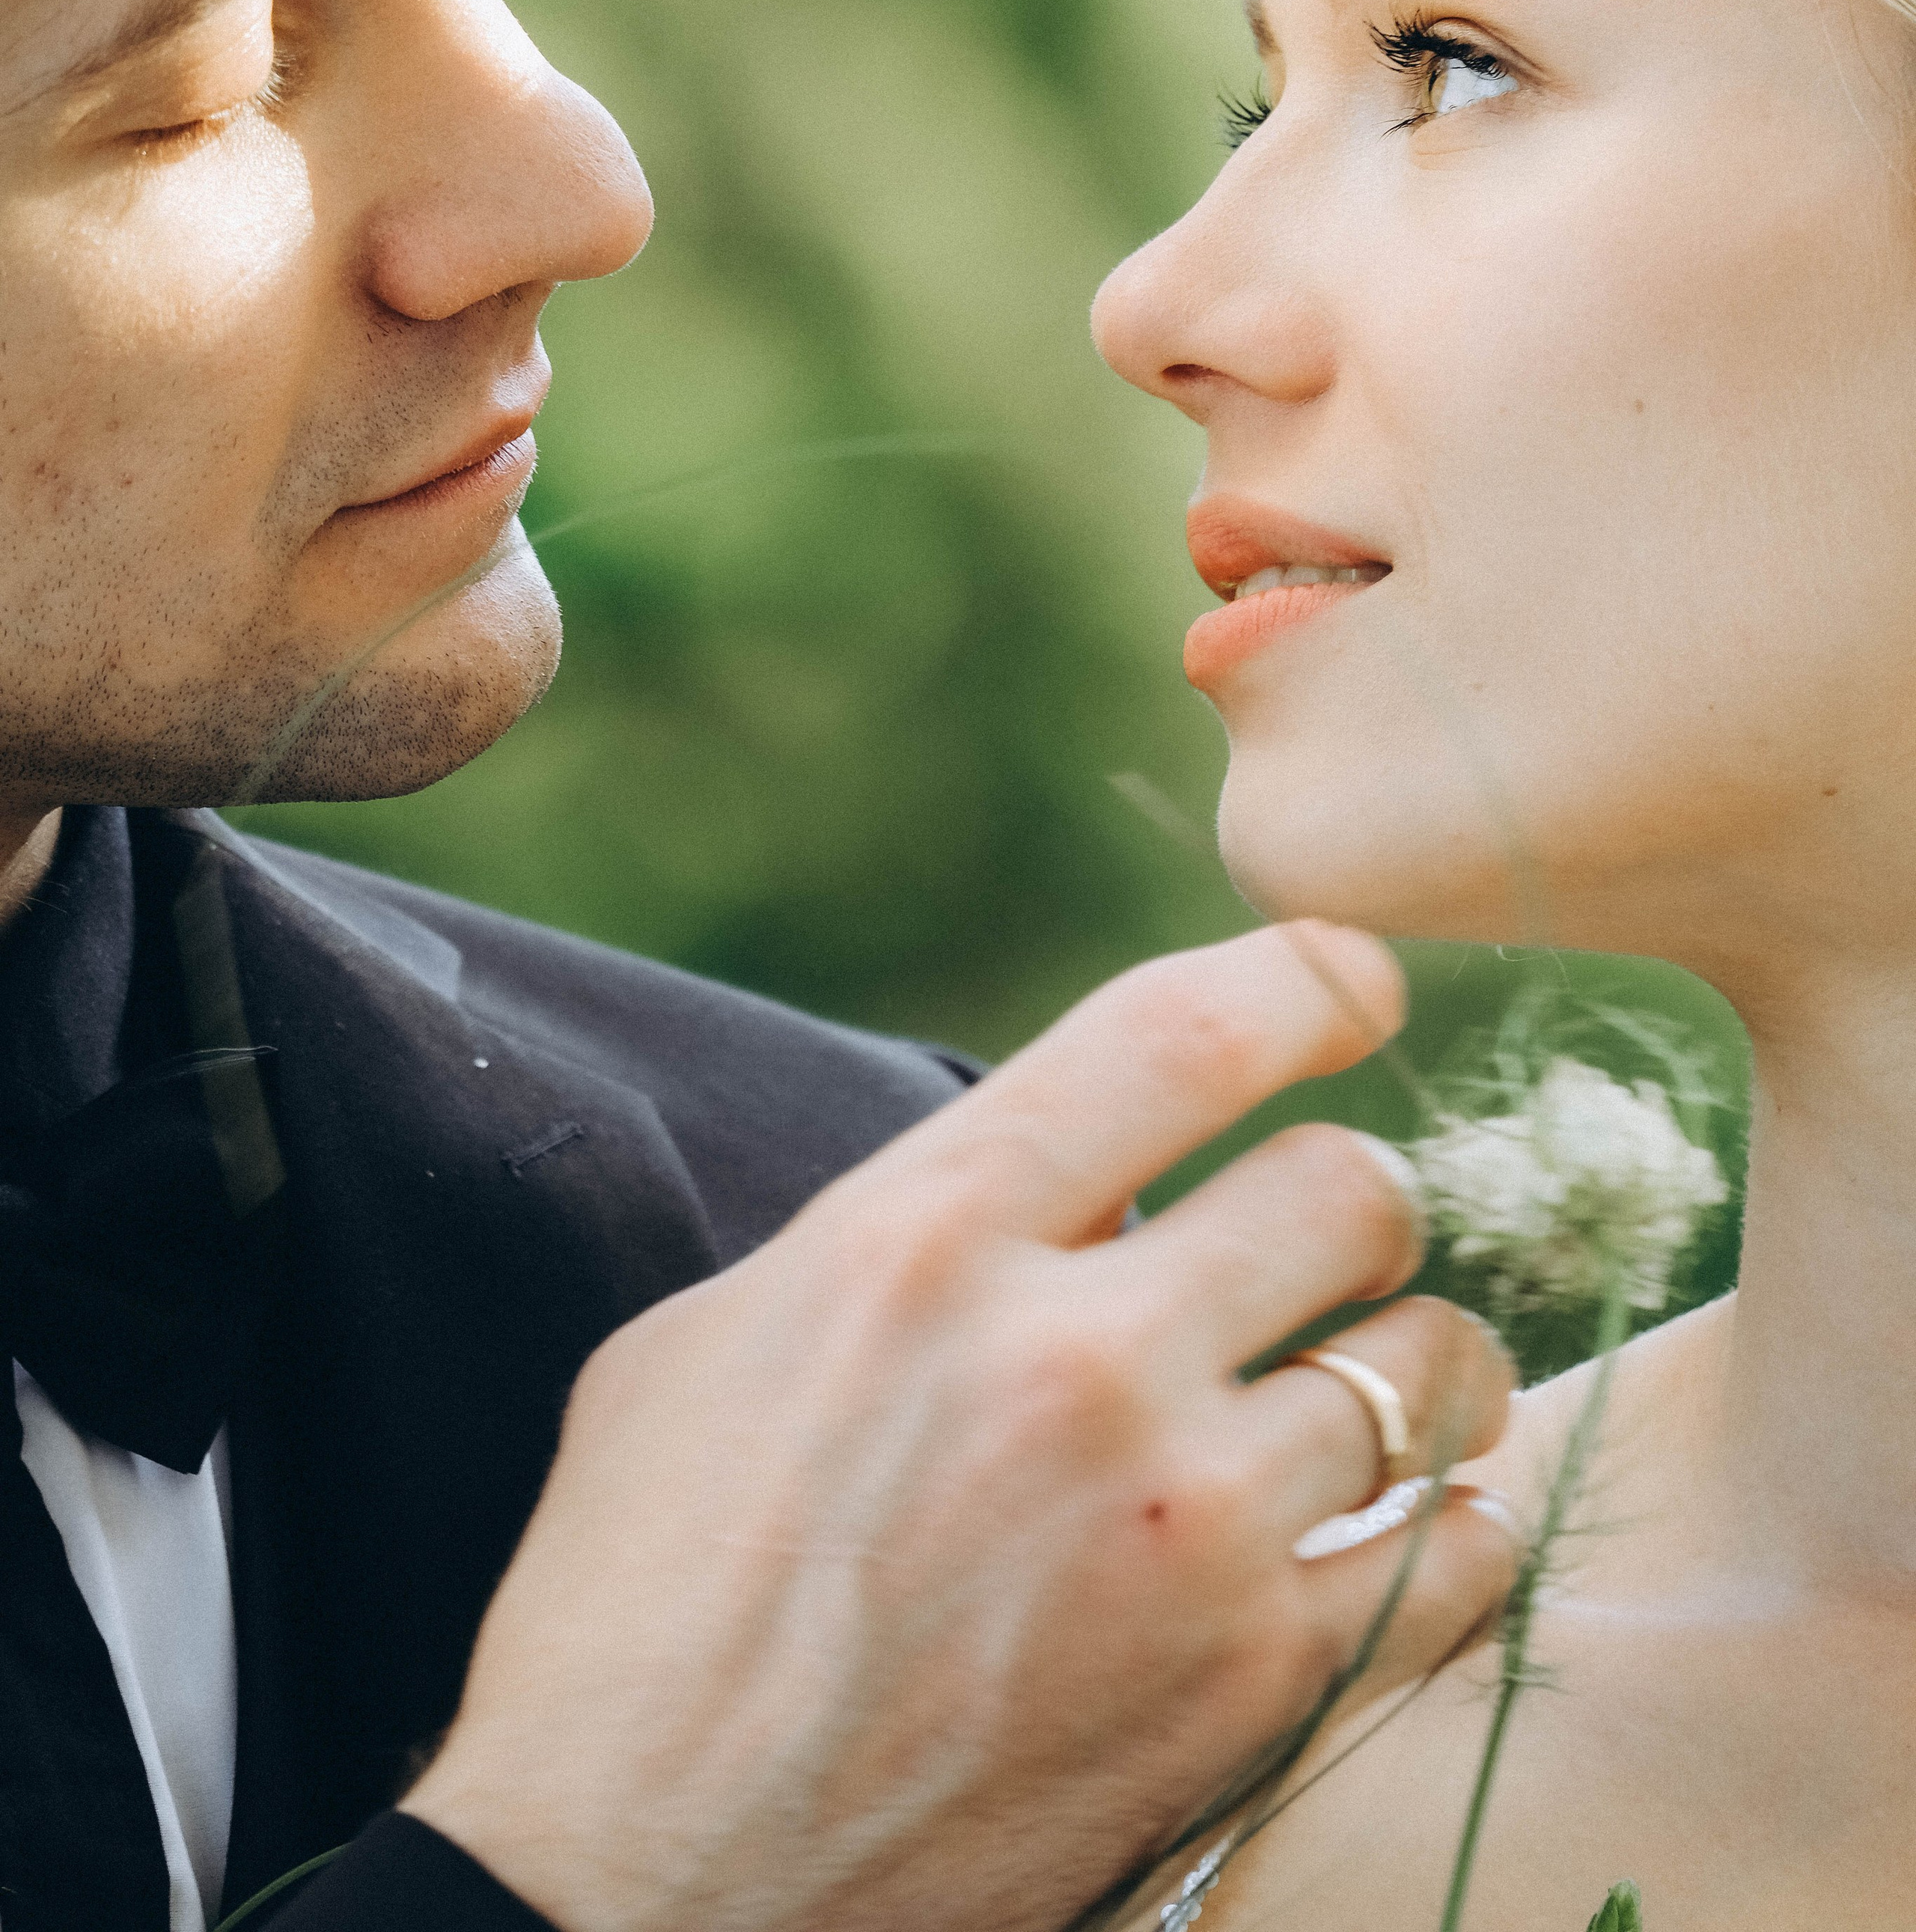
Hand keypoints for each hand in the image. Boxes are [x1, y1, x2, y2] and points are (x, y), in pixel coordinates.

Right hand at [405, 922, 1515, 1931]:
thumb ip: (904, 1236)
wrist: (638, 1899)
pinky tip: (1394, 1530)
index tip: (1356, 983)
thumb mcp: (711, 1344)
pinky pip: (1459, 1552)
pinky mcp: (1250, 1694)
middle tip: (1326, 1245)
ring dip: (1414, 1363)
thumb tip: (1064, 1187)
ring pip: (1434, 1363)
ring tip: (1366, 1389)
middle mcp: (1075, 1360)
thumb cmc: (639, 1605)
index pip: (1182, 1034)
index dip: (1308, 979)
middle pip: (1351, 1184)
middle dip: (1355, 1199)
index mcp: (925, 1240)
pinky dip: (1446, 1526)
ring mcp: (1182, 1534)